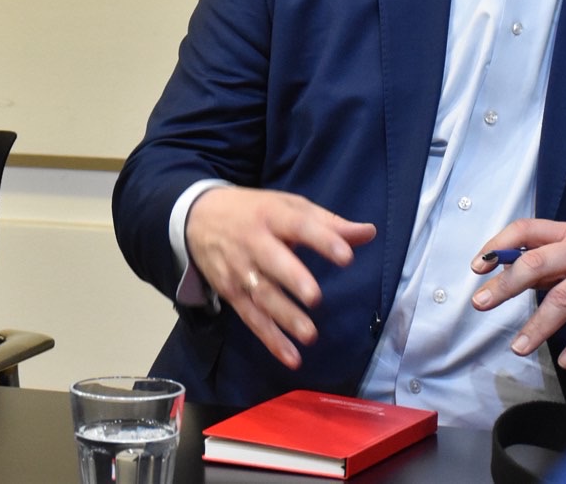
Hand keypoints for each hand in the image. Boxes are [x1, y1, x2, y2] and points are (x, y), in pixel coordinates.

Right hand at [184, 187, 375, 369]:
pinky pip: (252, 318)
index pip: (299, 226)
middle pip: (273, 261)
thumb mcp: (288, 206)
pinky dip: (270, 339)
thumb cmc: (255, 211)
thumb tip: (369, 233)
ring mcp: (240, 270)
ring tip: (309, 335)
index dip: (322, 240)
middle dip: (293, 279)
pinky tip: (291, 358)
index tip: (346, 256)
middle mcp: (254, 242)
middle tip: (315, 297)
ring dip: (284, 317)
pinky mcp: (232, 293)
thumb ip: (329, 223)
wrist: (196, 217)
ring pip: (262, 295)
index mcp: (272, 215)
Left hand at [469, 219, 565, 369]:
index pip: (526, 229)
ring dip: (538, 326)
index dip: (499, 244)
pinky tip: (565, 361)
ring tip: (518, 347)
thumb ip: (556, 258)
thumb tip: (517, 276)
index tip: (477, 266)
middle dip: (505, 285)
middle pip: (537, 263)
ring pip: (563, 299)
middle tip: (481, 303)